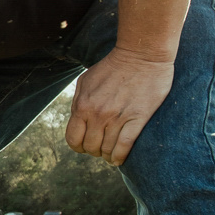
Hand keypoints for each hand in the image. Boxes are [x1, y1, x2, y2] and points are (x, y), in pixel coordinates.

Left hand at [65, 47, 176, 164]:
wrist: (141, 54)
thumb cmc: (113, 66)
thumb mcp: (86, 80)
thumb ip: (78, 102)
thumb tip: (76, 121)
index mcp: (82, 105)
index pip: (73, 139)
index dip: (78, 146)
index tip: (85, 145)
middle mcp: (98, 114)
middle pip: (90, 147)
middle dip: (94, 150)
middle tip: (101, 147)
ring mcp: (118, 117)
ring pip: (107, 149)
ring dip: (107, 155)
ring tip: (110, 154)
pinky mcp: (137, 118)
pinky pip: (124, 147)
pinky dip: (120, 157)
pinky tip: (119, 159)